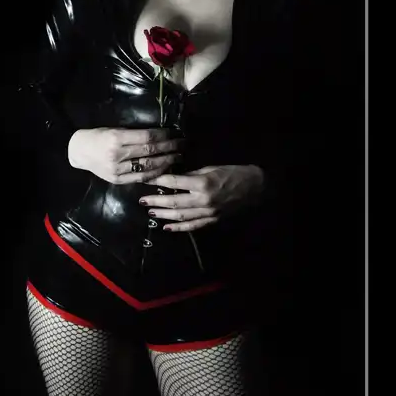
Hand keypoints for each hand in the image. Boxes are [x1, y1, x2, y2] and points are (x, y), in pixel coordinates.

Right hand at [68, 127, 184, 184]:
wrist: (79, 152)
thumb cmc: (98, 136)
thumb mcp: (114, 129)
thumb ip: (134, 133)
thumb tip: (160, 134)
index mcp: (116, 138)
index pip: (147, 137)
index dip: (163, 135)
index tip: (175, 133)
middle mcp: (117, 155)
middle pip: (150, 152)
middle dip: (170, 148)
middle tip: (183, 145)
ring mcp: (118, 170)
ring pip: (148, 167)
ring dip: (167, 162)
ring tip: (178, 157)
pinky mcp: (118, 180)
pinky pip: (141, 178)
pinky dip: (156, 173)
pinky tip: (166, 169)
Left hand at [139, 164, 265, 231]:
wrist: (254, 187)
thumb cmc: (231, 172)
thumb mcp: (210, 168)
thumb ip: (190, 175)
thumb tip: (171, 178)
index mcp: (202, 183)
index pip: (174, 183)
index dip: (158, 181)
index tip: (145, 180)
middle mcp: (203, 200)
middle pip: (173, 202)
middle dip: (156, 201)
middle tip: (141, 200)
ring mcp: (207, 212)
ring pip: (180, 216)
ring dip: (163, 215)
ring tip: (150, 212)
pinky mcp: (212, 220)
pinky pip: (192, 226)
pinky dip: (178, 228)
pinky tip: (166, 227)